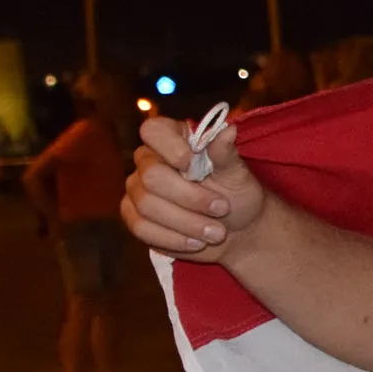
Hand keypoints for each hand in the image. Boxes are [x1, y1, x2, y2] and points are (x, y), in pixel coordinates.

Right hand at [121, 115, 266, 261]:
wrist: (236, 231)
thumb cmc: (237, 195)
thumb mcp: (237, 174)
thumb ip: (226, 153)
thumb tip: (229, 129)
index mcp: (173, 139)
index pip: (154, 131)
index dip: (171, 148)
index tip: (194, 165)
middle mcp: (149, 161)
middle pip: (151, 176)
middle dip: (191, 198)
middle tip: (222, 209)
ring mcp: (137, 190)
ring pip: (147, 206)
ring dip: (187, 223)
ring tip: (216, 232)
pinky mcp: (134, 217)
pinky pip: (141, 228)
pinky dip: (173, 238)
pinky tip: (196, 242)